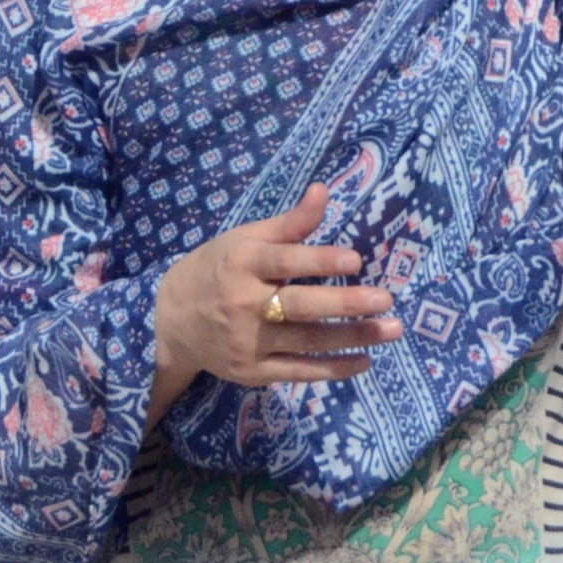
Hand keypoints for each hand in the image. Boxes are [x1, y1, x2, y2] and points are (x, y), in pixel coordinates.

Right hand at [154, 183, 399, 390]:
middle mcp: (244, 304)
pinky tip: (365, 361)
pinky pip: (300, 371)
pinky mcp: (253, 372)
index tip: (356, 259)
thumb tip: (324, 191)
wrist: (171, 321)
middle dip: (345, 304)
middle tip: (386, 300)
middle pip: (300, 306)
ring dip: (353, 337)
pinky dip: (334, 368)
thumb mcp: (245, 239)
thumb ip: (289, 223)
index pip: (285, 261)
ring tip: (391, 329)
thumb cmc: (217, 269)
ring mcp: (248, 342)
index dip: (320, 260)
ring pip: (307, 341)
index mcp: (242, 263)